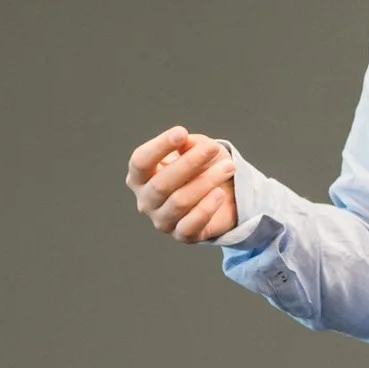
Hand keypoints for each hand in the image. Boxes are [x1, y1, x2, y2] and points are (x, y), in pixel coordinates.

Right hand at [128, 127, 240, 243]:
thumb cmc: (203, 167)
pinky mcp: (182, 235)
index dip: (159, 147)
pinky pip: (190, 225)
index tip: (181, 132)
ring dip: (206, 182)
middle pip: (161, 184)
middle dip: (189, 163)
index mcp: (141, 177)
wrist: (224, 193)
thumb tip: (185, 142)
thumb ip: (189, 144)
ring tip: (228, 168)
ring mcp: (162, 221)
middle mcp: (146, 201)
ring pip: (179, 202)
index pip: (140, 162)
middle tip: (213, 149)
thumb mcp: (197, 148)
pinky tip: (219, 194)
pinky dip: (206, 208)